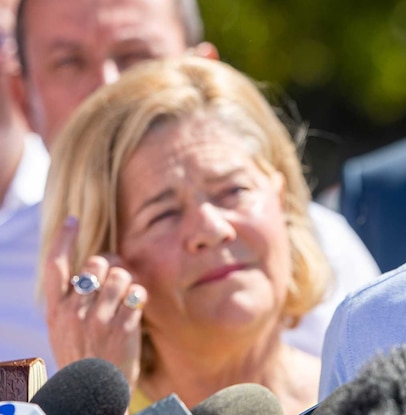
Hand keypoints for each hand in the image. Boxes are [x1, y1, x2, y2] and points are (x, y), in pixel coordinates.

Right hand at [42, 216, 147, 389]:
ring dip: (129, 283)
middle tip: (117, 279)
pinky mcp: (123, 326)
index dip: (63, 239)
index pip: (55, 266)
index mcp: (56, 311)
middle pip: (97, 263)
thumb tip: (92, 270)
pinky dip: (140, 299)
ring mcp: (98, 318)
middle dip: (112, 265)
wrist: (94, 395)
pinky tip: (135, 311)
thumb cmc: (85, 360)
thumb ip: (74, 302)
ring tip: (126, 300)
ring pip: (121, 275)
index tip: (72, 220)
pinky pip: (138, 294)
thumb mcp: (66, 331)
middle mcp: (74, 311)